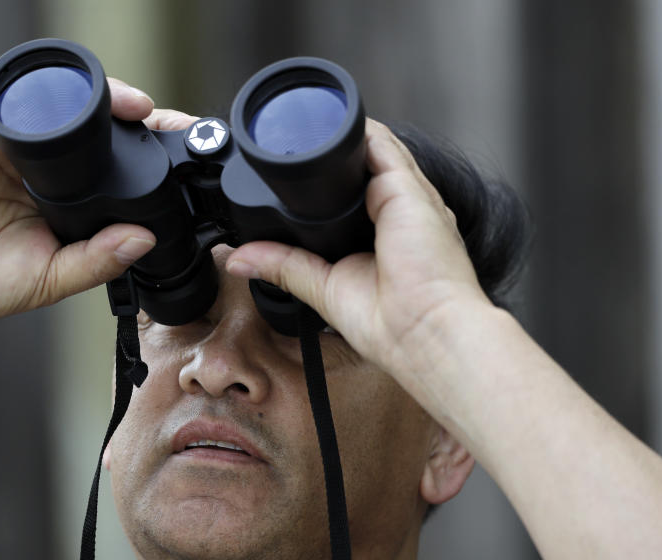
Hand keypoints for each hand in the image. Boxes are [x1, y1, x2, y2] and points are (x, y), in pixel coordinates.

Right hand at [0, 78, 157, 336]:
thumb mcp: (56, 278)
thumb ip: (100, 259)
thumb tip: (146, 238)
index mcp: (64, 204)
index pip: (111, 174)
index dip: (142, 163)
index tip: (174, 162)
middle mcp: (44, 174)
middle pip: (95, 135)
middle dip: (130, 125)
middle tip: (162, 125)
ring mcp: (18, 152)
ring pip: (68, 111)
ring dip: (105, 103)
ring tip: (138, 109)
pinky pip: (23, 103)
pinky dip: (54, 97)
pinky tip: (87, 103)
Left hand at [225, 119, 492, 373]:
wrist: (423, 332)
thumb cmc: (392, 324)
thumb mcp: (322, 288)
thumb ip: (283, 265)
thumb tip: (238, 260)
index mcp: (388, 234)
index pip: (358, 193)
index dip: (331, 183)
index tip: (298, 179)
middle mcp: (402, 212)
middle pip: (365, 167)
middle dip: (334, 158)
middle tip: (294, 151)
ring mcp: (408, 196)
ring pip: (374, 149)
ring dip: (342, 139)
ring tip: (305, 129)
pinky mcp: (408, 188)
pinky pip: (382, 145)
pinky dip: (357, 132)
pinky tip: (330, 124)